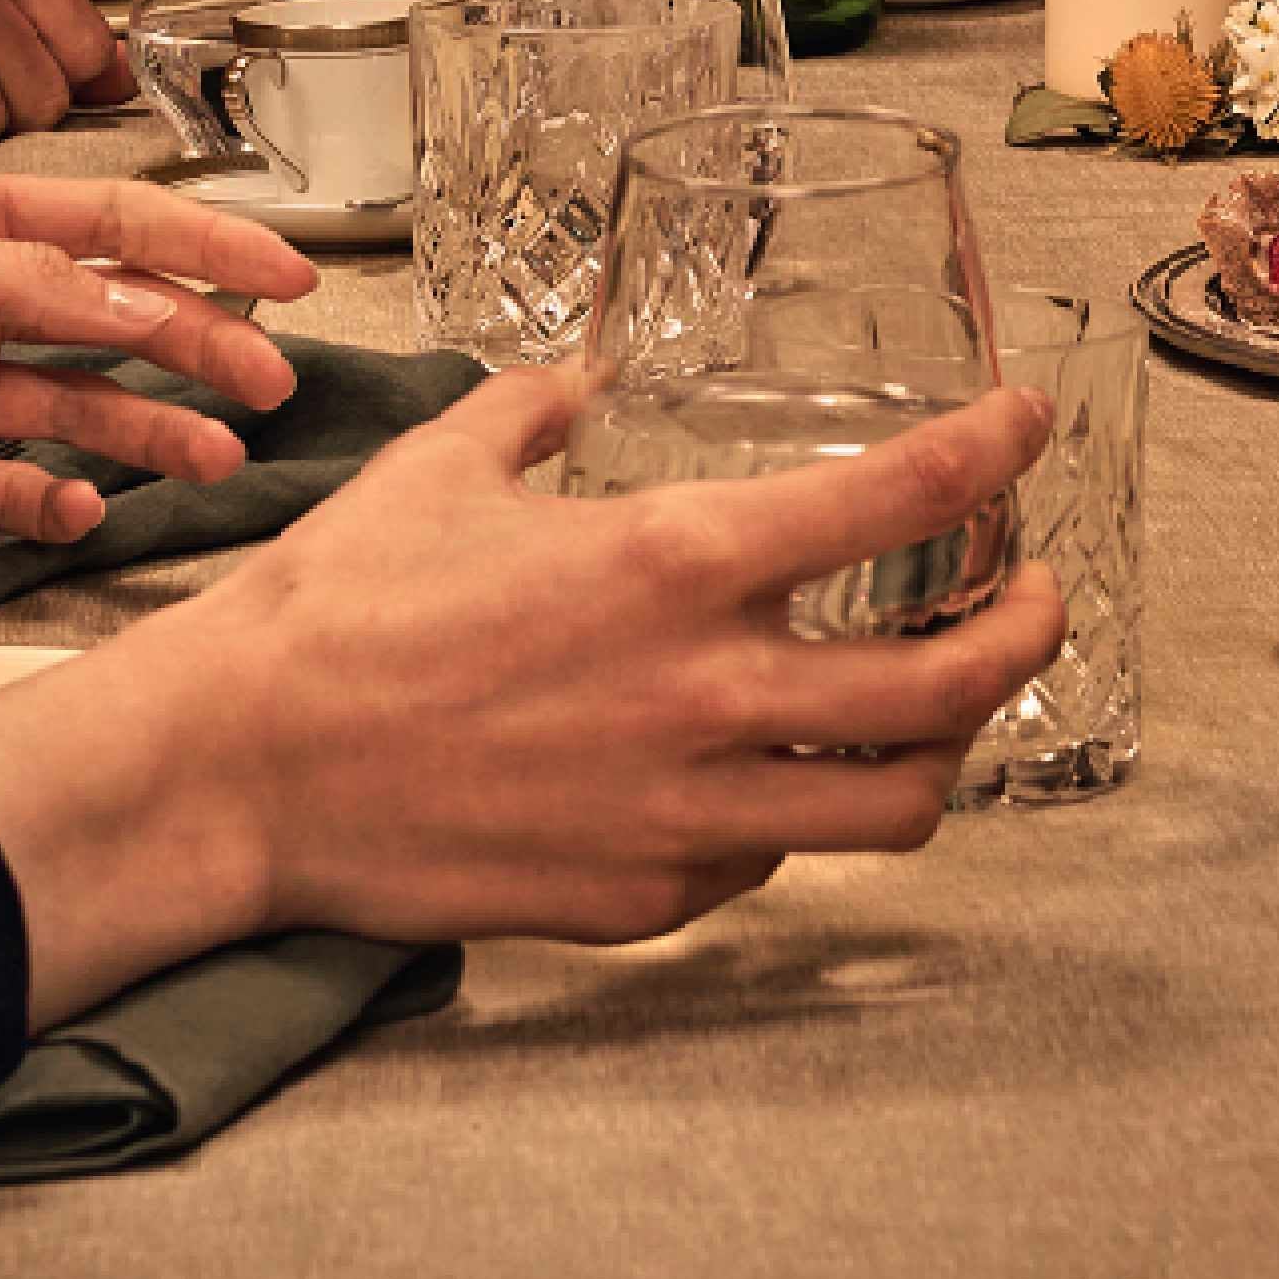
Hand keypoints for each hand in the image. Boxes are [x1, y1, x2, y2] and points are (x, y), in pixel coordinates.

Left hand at [0, 168, 316, 579]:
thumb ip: (23, 290)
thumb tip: (144, 307)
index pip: (105, 225)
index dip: (203, 247)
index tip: (291, 275)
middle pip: (103, 318)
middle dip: (196, 345)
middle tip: (271, 383)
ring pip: (69, 404)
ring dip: (145, 426)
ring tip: (215, 458)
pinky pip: (0, 483)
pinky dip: (52, 497)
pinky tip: (89, 509)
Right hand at [0, 365, 1060, 1016]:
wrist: (243, 769)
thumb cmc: (336, 607)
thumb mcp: (447, 465)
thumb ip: (538, 410)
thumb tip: (580, 378)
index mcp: (675, 563)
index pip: (899, 504)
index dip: (989, 457)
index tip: (1022, 429)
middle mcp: (709, 695)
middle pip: (949, 685)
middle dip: (1025, 633)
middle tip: (1035, 595)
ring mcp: (686, 815)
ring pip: (894, 806)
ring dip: (944, 748)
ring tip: (941, 703)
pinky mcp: (646, 900)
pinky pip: (766, 861)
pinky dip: (791, 813)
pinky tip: (767, 769)